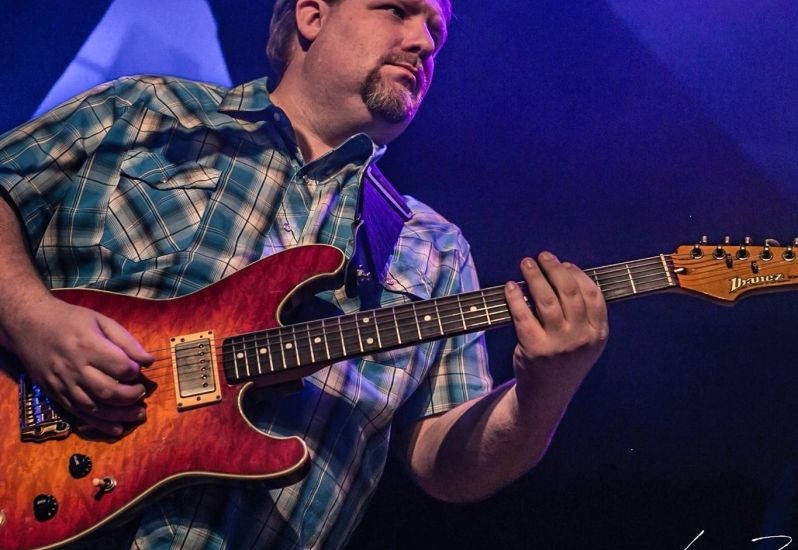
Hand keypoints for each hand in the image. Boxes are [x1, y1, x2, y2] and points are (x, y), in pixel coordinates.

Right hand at [7, 296, 152, 434]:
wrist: (28, 325)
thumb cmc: (70, 320)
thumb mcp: (101, 321)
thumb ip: (126, 341)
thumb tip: (149, 361)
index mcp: (88, 346)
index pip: (120, 367)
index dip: (134, 371)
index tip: (138, 369)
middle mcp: (74, 368)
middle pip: (108, 391)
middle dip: (131, 396)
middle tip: (141, 391)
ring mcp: (63, 384)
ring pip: (95, 408)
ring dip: (120, 415)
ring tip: (139, 414)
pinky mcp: (56, 394)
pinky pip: (80, 414)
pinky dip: (100, 425)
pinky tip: (117, 429)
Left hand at [505, 251, 607, 391]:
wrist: (546, 395)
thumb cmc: (563, 361)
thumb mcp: (584, 342)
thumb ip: (582, 314)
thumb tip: (564, 273)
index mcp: (598, 334)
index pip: (592, 294)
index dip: (577, 274)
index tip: (564, 264)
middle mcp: (581, 338)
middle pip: (569, 292)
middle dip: (554, 268)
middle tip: (543, 256)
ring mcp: (559, 344)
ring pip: (546, 299)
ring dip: (534, 276)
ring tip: (526, 264)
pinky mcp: (535, 349)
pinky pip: (523, 314)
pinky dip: (515, 296)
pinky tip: (510, 287)